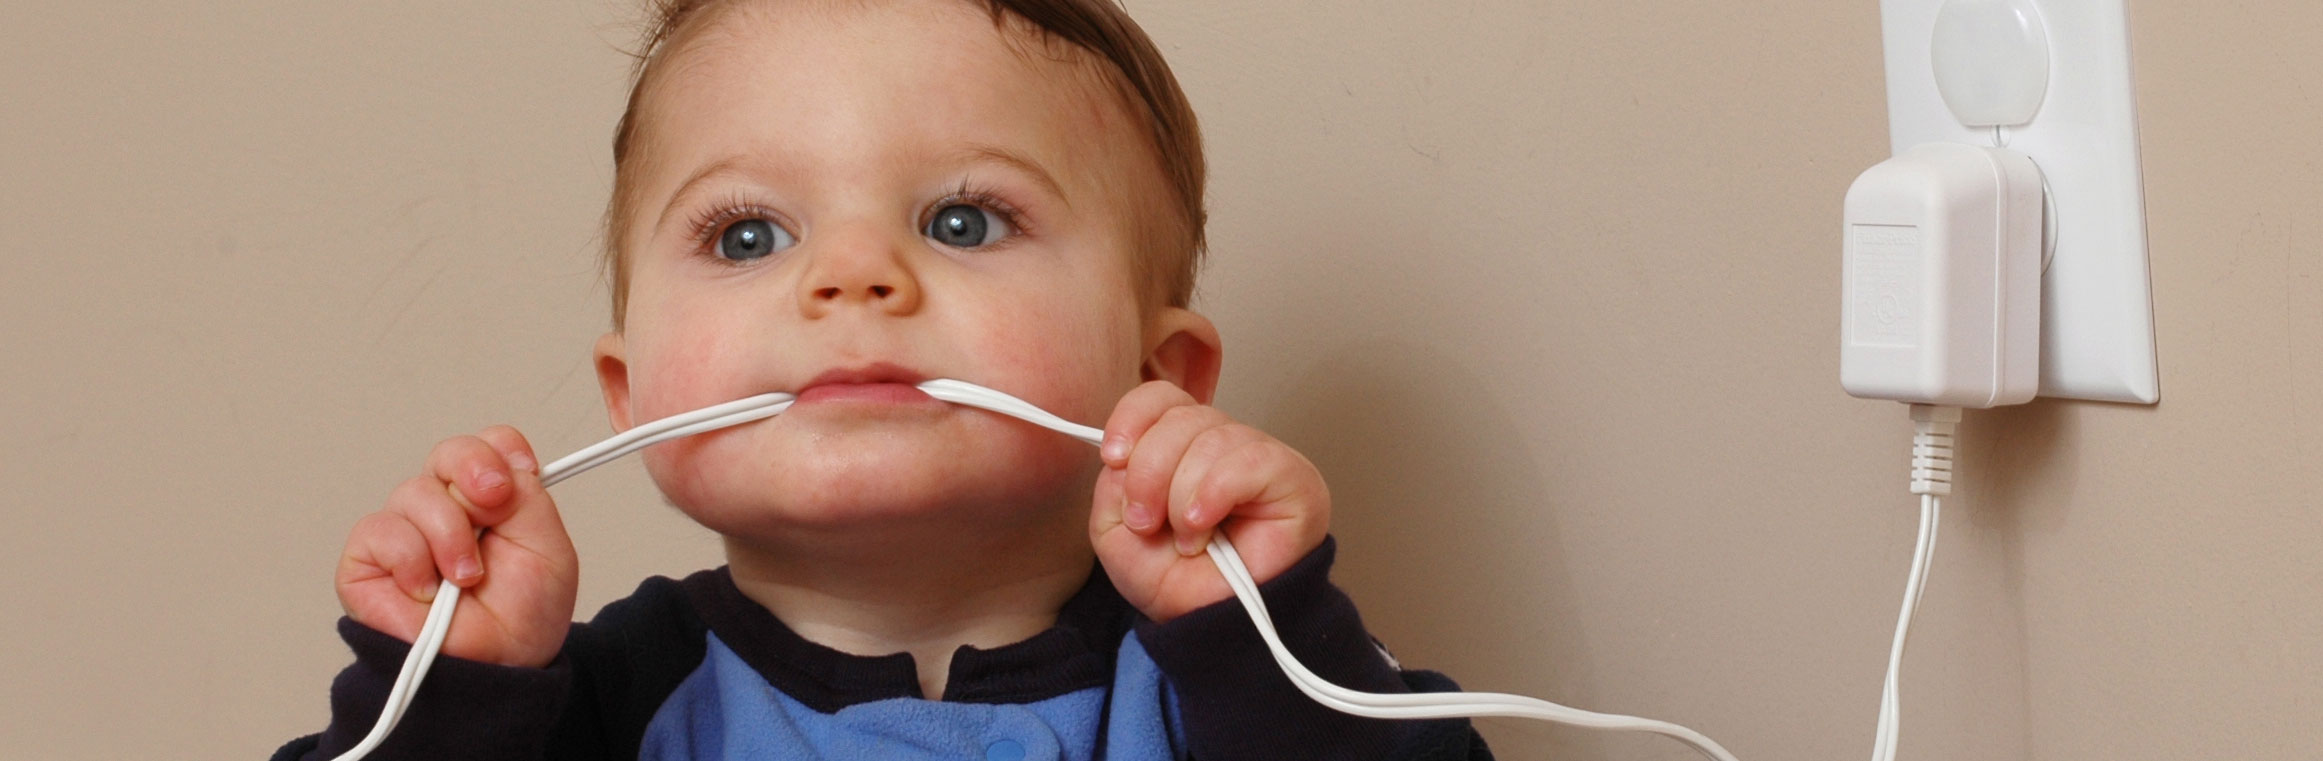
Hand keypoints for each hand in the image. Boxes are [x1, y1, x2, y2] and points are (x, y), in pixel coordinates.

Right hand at [335, 426, 577, 667]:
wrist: (496, 669)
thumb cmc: (521, 619)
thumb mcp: (549, 548)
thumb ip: (528, 497)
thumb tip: (501, 464)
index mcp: (489, 501)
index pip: (486, 446)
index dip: (499, 452)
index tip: (517, 479)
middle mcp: (446, 508)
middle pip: (449, 453)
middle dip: (474, 472)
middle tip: (493, 505)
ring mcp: (406, 531)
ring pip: (416, 491)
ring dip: (450, 535)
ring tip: (466, 578)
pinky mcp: (369, 559)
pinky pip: (381, 529)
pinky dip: (413, 559)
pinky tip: (428, 590)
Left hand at [1090, 381, 1329, 622]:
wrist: (1214, 625)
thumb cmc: (1178, 581)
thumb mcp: (1117, 532)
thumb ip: (1113, 485)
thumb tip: (1127, 454)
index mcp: (1182, 446)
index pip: (1160, 397)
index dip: (1132, 419)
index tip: (1114, 458)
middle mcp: (1222, 442)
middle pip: (1180, 417)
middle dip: (1149, 474)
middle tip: (1147, 522)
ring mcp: (1258, 456)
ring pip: (1210, 438)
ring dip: (1181, 497)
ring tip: (1188, 538)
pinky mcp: (1293, 476)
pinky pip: (1246, 461)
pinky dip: (1213, 495)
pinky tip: (1204, 527)